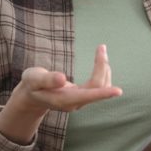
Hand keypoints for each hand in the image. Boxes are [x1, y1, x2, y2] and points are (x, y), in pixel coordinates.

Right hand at [0, 45, 121, 143]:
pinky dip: (102, 72)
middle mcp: (75, 103)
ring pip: (101, 86)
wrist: (31, 96)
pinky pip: (99, 86)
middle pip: (97, 86)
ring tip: (101, 51)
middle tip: (101, 47)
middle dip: (102, 66)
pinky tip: (101, 63)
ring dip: (104, 68)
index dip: (103, 93)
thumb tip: (62, 79)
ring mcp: (80, 101)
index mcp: (64, 100)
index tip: (119, 91)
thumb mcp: (33, 79)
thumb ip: (46, 80)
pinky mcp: (83, 96)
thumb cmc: (32, 85)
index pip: (88, 96)